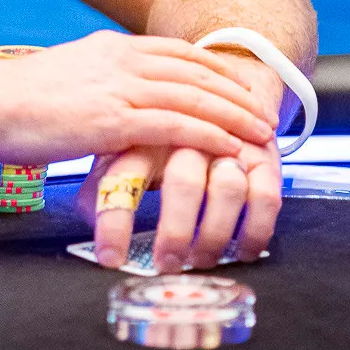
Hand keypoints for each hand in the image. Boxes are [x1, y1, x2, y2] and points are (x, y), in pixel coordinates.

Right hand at [0, 30, 275, 163]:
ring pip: (193, 95)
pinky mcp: (112, 119)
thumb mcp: (64, 82)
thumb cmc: (11, 102)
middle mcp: (118, 60)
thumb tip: (109, 105)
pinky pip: (176, 124)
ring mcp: (117, 87)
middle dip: (234, 90)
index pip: (175, 52)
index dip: (213, 67)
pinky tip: (231, 147)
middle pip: (194, 70)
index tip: (237, 82)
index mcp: (107, 48)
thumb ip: (95, 87)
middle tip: (263, 109)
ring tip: (261, 131)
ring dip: (234, 113)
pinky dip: (210, 135)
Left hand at [76, 60, 284, 270]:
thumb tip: (83, 214)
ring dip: (216, 234)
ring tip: (202, 261)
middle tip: (168, 266)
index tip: (110, 258)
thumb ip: (103, 179)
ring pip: (227, 191)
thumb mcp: (125, 144)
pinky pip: (266, 198)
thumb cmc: (161, 127)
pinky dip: (255, 230)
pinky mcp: (264, 156)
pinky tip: (242, 252)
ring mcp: (229, 143)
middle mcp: (187, 135)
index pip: (123, 176)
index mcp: (144, 131)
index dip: (115, 219)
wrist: (220, 84)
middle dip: (176, 232)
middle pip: (183, 183)